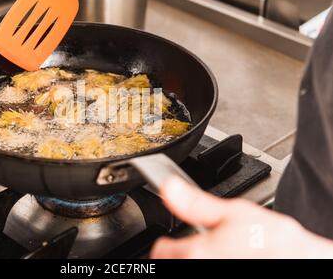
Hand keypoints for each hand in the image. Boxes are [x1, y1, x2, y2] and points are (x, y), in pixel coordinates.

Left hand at [150, 177, 332, 258]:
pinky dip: (206, 266)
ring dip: (188, 263)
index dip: (166, 241)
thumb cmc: (271, 243)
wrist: (299, 261)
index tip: (174, 240)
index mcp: (193, 254)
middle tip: (199, 248)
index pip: (159, 251)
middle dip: (178, 255)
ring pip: (183, 272)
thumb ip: (196, 204)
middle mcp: (196, 272)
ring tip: (212, 256)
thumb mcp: (234, 212)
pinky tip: (222, 260)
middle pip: (169, 264)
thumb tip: (169, 188)